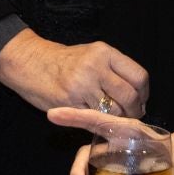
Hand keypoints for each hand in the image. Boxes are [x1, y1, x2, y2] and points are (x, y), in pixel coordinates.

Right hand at [0, 29, 147, 117]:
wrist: (30, 62)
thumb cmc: (63, 61)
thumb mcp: (91, 55)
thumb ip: (114, 70)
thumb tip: (138, 94)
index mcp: (104, 53)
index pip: (139, 77)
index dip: (143, 94)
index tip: (140, 101)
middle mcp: (95, 67)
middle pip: (129, 96)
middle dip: (134, 111)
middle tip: (129, 116)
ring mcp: (82, 85)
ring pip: (114, 111)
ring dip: (116, 118)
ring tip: (110, 117)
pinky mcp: (70, 102)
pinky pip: (93, 118)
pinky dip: (97, 121)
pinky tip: (93, 118)